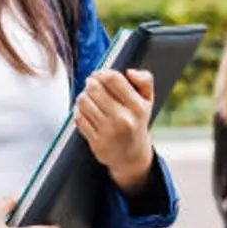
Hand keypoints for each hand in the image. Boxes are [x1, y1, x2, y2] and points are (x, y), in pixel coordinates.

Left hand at [76, 69, 155, 194]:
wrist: (132, 156)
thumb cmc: (137, 121)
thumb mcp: (147, 100)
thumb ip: (144, 80)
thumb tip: (129, 72)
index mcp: (137, 107)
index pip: (113, 79)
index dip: (102, 72)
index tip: (99, 74)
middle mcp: (123, 119)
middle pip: (94, 88)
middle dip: (90, 83)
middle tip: (91, 84)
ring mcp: (108, 132)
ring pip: (84, 102)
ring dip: (83, 96)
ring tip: (87, 96)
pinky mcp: (96, 142)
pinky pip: (79, 118)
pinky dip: (79, 111)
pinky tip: (85, 111)